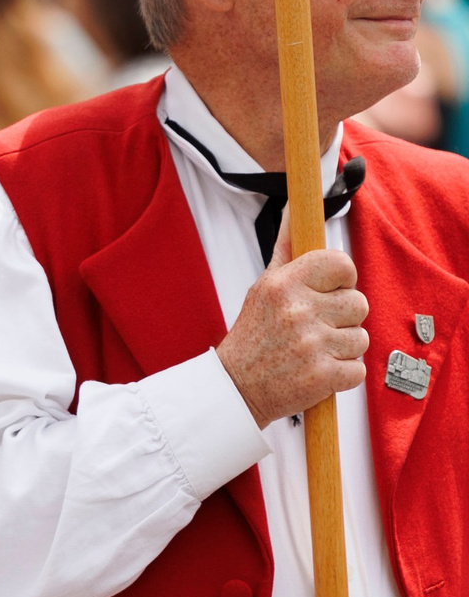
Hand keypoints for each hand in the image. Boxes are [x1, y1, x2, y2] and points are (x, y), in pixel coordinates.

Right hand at [217, 244, 368, 426]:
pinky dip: (342, 374)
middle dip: (343, 318)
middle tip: (315, 329)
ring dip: (342, 348)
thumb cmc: (253, 337)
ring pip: (361, 337)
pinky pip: (358, 368)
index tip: (330, 292)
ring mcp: (312, 345)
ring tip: (313, 352)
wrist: (235, 389)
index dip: (343, 279)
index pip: (341, 264)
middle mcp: (298, 311)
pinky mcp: (323, 375)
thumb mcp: (263, 288)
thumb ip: (287, 249)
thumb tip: (295, 208)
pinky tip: (317, 371)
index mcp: (283, 284)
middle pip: (359, 303)